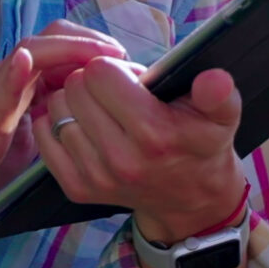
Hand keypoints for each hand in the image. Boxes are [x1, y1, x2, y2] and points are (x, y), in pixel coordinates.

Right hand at [0, 33, 126, 240]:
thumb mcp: (23, 140)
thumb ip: (49, 121)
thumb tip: (94, 118)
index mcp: (14, 86)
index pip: (56, 47)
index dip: (93, 47)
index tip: (127, 62)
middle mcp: (1, 82)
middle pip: (47, 40)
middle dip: (88, 41)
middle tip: (122, 58)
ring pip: (27, 56)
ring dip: (67, 50)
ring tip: (99, 54)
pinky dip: (13, 75)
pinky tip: (24, 64)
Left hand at [30, 44, 248, 245]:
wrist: (190, 198)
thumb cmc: (201, 143)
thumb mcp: (222, 115)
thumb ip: (219, 94)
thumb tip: (215, 79)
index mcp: (154, 134)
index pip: (99, 74)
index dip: (114, 68)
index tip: (132, 81)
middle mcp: (121, 159)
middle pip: (75, 88)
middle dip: (93, 82)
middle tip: (118, 95)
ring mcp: (96, 176)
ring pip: (57, 109)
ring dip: (75, 102)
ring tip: (103, 110)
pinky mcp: (77, 188)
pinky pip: (46, 135)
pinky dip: (58, 123)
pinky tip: (83, 124)